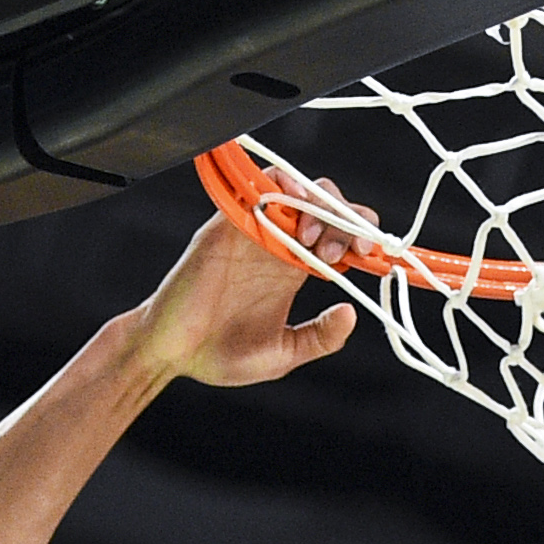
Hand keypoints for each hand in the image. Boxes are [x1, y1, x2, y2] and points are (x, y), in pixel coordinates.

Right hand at [125, 179, 358, 390]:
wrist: (170, 352)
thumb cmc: (220, 355)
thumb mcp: (283, 354)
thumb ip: (319, 338)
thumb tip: (352, 314)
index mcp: (295, 271)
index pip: (340, 238)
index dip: (362, 239)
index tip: (373, 256)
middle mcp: (279, 245)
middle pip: (326, 207)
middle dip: (346, 220)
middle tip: (342, 250)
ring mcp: (254, 231)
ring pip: (298, 190)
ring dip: (318, 204)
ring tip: (315, 238)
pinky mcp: (228, 223)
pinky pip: (258, 188)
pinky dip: (282, 187)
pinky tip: (293, 210)